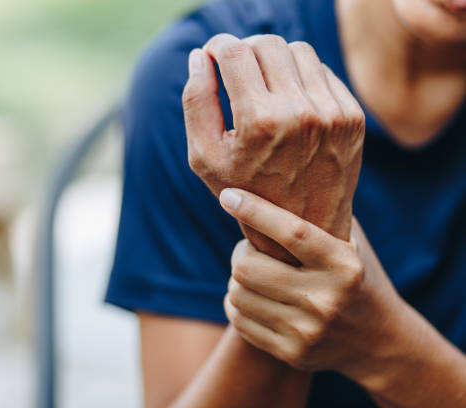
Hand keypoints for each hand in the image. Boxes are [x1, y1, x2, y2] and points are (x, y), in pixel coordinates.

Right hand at [183, 34, 364, 261]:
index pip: (233, 52)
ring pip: (297, 50)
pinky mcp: (352, 116)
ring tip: (262, 85)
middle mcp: (300, 113)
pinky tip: (288, 100)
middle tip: (234, 70)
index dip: (216, 47)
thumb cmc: (244, 192)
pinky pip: (322, 71)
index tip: (211, 56)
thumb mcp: (205, 157)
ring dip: (273, 59)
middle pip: (266, 43)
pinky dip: (300, 76)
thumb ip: (196, 103)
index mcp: (259, 122)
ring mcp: (332, 113)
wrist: (303, 227)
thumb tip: (199, 57)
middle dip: (243, 49)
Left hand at [218, 188, 408, 382]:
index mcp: (344, 265)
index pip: (291, 232)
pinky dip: (237, 303)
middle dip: (240, 252)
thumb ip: (323, 212)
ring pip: (237, 293)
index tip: (228, 195)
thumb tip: (280, 172)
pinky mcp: (291, 353)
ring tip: (254, 273)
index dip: (254, 210)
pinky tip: (253, 296)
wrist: (380, 343)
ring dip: (237, 278)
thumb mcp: (351, 243)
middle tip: (250, 249)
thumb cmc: (358, 278)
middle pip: (246, 267)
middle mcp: (325, 300)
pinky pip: (238, 319)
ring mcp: (307, 331)